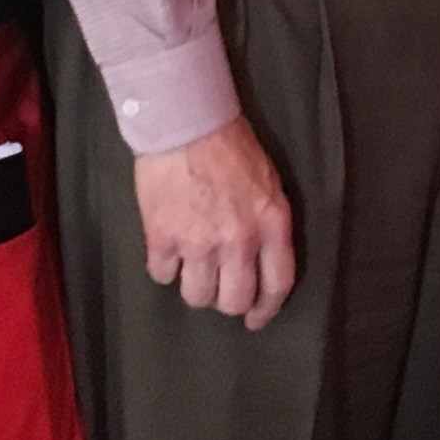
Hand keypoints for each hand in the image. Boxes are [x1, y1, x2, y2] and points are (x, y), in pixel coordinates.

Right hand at [132, 115, 298, 329]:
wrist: (185, 121)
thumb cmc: (229, 145)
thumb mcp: (268, 183)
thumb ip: (268, 223)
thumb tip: (261, 258)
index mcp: (271, 224)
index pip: (277, 284)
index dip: (266, 309)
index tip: (255, 318)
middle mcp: (238, 240)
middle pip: (233, 299)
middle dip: (226, 300)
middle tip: (217, 288)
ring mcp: (199, 243)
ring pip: (196, 295)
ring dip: (193, 285)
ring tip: (190, 264)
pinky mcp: (163, 238)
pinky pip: (162, 275)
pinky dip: (163, 266)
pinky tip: (166, 248)